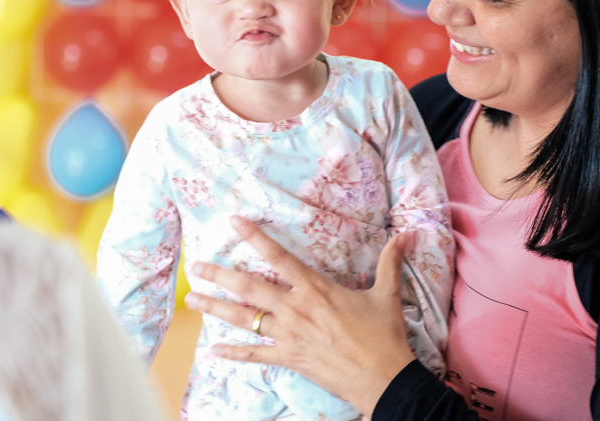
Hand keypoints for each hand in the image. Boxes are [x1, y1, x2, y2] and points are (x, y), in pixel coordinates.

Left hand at [184, 216, 416, 415]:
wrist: (384, 378)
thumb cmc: (384, 335)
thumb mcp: (386, 293)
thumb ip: (389, 261)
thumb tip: (406, 235)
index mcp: (316, 289)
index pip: (279, 256)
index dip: (255, 237)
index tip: (234, 222)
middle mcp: (296, 309)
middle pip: (250, 288)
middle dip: (220, 275)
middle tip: (196, 266)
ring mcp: (289, 335)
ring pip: (245, 319)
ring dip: (217, 309)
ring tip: (193, 300)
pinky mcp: (290, 359)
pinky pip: (256, 355)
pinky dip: (233, 354)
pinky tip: (213, 351)